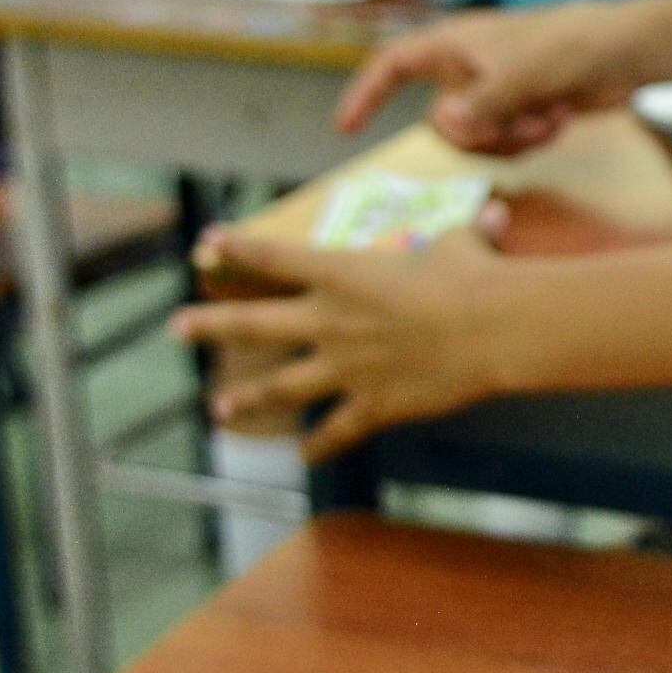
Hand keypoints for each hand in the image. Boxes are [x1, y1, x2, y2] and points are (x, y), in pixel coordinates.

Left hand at [174, 224, 531, 459]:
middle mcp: (331, 321)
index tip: (207, 244)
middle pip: (254, 323)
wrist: (493, 329)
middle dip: (210, 325)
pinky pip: (335, 430)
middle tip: (176, 327)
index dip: (236, 249)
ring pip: (281, 386)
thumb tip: (495, 217)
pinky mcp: (372, 405)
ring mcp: (346, 367)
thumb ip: (465, 234)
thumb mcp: (462, 244)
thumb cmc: (475, 276)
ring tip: (221, 409)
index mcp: (343, 273)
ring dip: (247, 398)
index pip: (275, 258)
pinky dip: (317, 445)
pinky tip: (303, 456)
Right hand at [336, 4, 644, 153]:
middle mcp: (468, 70)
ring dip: (512, 139)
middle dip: (478, 135)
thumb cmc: (570, 44)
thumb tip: (444, 125)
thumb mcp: (520, 74)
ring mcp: (496, 93)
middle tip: (515, 123)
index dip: (365, 94)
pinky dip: (532, 140)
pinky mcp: (523, 112)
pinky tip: (561, 117)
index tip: (345, 128)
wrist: (626, 51)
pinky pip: (508, 146)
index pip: (393, 66)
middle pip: (440, 122)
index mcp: (454, 46)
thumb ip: (480, 104)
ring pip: (476, 141)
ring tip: (547, 115)